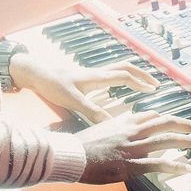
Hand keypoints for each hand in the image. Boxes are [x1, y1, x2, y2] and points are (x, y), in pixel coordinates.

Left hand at [8, 52, 157, 123]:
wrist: (35, 73)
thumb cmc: (52, 85)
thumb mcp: (73, 101)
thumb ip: (93, 112)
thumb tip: (112, 124)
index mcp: (97, 77)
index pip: (125, 76)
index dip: (140, 83)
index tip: (153, 91)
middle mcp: (97, 73)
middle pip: (125, 67)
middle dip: (142, 75)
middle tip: (155, 85)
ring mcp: (91, 74)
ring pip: (118, 68)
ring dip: (133, 73)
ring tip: (143, 83)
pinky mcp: (85, 78)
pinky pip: (109, 74)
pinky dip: (120, 77)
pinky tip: (119, 87)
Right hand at [77, 112, 190, 183]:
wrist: (70, 155)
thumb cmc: (82, 145)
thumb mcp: (102, 127)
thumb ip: (120, 125)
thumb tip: (132, 123)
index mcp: (126, 121)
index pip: (155, 116)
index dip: (173, 119)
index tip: (185, 124)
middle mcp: (134, 131)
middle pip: (169, 123)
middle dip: (190, 126)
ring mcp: (134, 147)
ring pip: (170, 140)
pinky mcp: (132, 165)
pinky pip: (160, 164)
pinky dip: (178, 166)